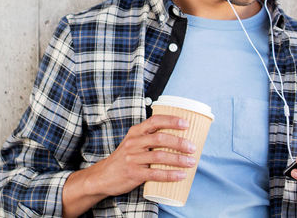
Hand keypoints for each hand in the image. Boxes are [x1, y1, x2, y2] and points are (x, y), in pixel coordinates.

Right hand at [61, 115, 196, 217]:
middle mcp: (133, 143)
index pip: (155, 121)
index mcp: (135, 132)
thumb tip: (178, 138)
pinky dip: (170, 175)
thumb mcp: (132, 143)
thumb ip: (149, 138)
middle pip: (160, 139)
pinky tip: (181, 175)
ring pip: (160, 157)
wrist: (103, 176)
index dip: (171, 121)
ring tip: (191, 162)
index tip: (186, 123)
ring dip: (178, 160)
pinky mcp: (133, 173)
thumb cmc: (124, 159)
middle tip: (192, 147)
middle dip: (179, 143)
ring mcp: (133, 158)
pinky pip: (155, 174)